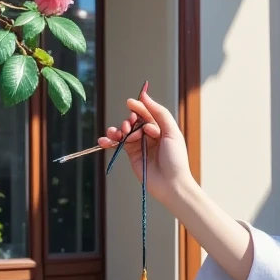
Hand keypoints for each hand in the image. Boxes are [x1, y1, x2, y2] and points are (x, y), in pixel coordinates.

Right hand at [98, 89, 190, 206]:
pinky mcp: (132, 155)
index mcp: (162, 128)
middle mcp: (150, 135)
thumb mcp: (171, 132)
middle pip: (134, 121)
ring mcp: (140, 145)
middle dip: (129, 121)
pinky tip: (103, 140)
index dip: (139, 107)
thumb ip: (159, 112)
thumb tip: (144, 95)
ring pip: (124, 131)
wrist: (171, 184)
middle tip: (129, 127)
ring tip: (118, 134)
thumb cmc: (175, 159)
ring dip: (118, 130)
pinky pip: (118, 144)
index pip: (147, 113)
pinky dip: (109, 141)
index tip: (130, 102)